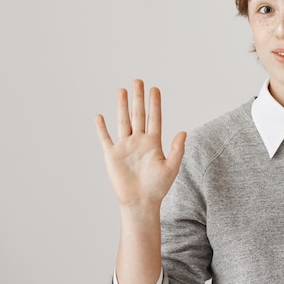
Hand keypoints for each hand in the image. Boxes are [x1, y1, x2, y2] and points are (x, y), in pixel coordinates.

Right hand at [95, 79, 185, 208]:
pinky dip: (102, 128)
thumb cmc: (158, 187)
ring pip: (123, 121)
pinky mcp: (112, 155)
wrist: (141, 202)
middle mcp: (139, 141)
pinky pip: (105, 138)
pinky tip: (99, 116)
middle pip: (138, 115)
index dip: (155, 104)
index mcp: (153, 143)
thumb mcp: (171, 167)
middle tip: (139, 81)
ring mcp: (125, 147)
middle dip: (138, 98)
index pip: (154, 118)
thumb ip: (177, 149)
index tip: (155, 89)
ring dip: (122, 106)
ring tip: (122, 90)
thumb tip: (184, 132)